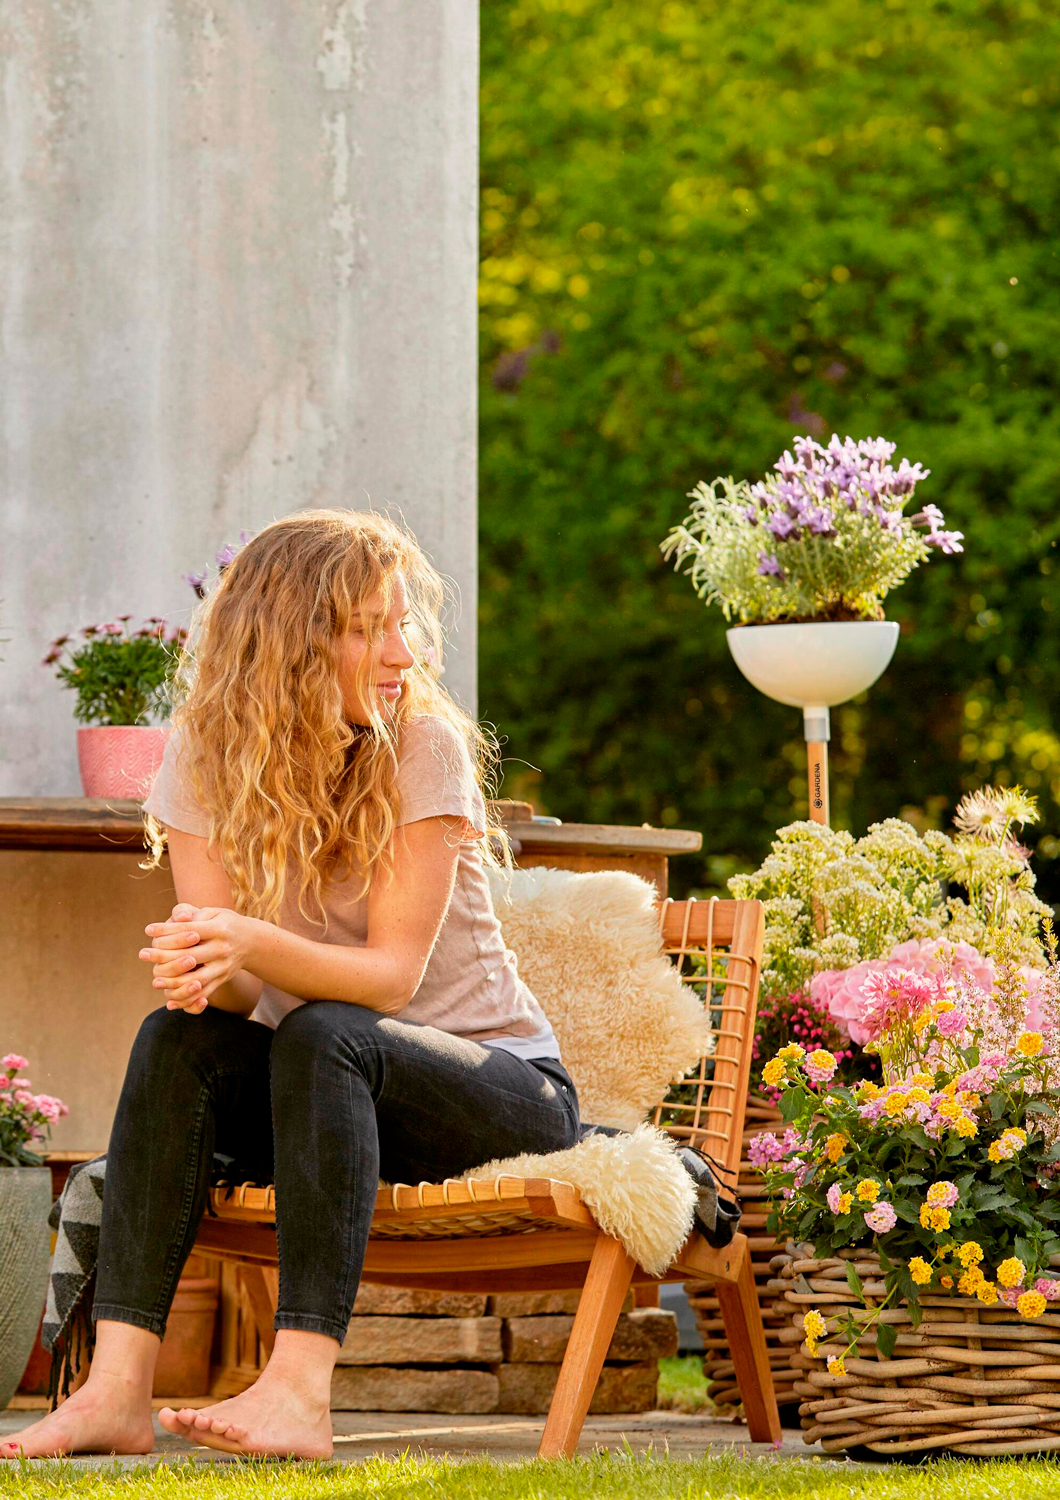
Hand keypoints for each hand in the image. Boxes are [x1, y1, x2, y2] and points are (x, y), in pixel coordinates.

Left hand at [138, 903, 252, 1013]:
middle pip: (188, 956)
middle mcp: (222, 949)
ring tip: (155, 981)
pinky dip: (186, 1000)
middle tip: (143, 954)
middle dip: (162, 956)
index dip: (167, 930)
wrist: (252, 942)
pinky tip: (170, 1001)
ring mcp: (223, 967)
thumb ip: (193, 913)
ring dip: (173, 983)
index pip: (189, 930)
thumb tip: (177, 918)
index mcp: (219, 929)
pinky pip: (203, 994)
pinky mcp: (222, 980)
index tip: (148, 930)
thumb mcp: (214, 912)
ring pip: (195, 980)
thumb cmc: (225, 923)